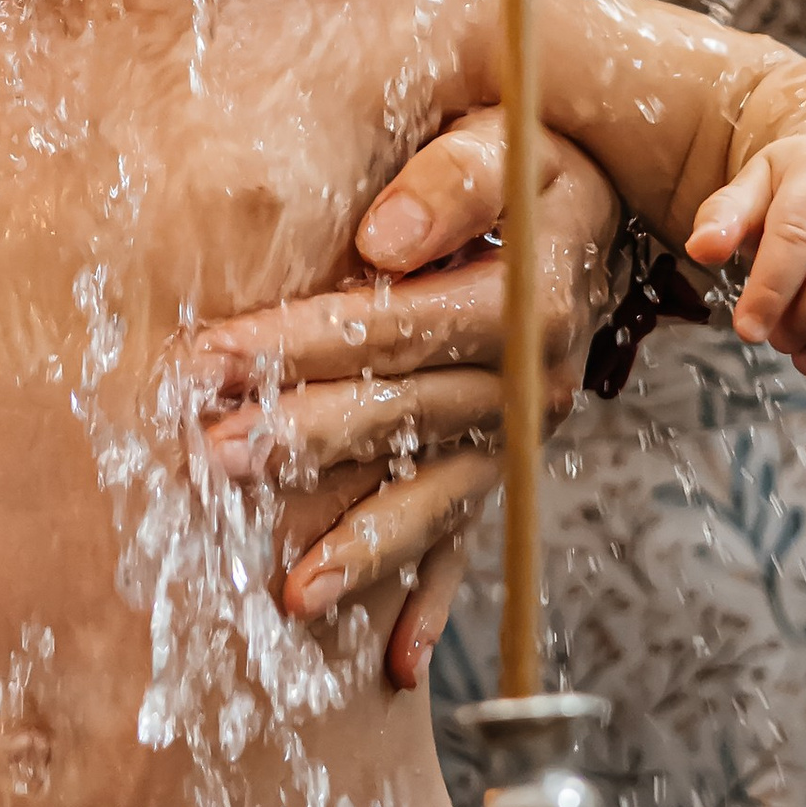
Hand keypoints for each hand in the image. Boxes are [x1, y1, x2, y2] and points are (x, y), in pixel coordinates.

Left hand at [189, 117, 617, 685]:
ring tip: (293, 597)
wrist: (598, 205)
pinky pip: (472, 541)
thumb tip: (382, 242)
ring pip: (434, 501)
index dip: (299, 344)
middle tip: (209, 462)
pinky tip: (397, 663)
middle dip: (300, 441)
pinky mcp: (507, 463)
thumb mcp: (503, 142)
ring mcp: (518, 434)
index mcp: (520, 301)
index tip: (207, 359)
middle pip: (401, 418)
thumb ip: (448, 184)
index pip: (394, 328)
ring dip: (363, 548)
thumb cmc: (529, 158)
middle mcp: (529, 382)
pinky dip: (434, 599)